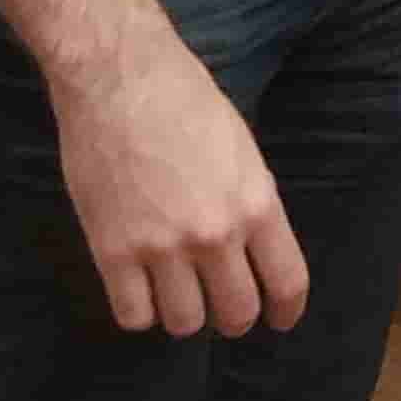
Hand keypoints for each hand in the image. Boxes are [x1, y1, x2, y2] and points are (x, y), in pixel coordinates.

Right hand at [52, 37, 307, 336]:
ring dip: (183, 313)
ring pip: (184, 323)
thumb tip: (255, 246)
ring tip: (176, 291)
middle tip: (220, 304)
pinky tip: (139, 288)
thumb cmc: (184, 100)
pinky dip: (139, 310)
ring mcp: (162, 247)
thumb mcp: (242, 149)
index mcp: (256, 204)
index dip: (286, 310)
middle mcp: (215, 234)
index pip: (287, 282)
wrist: (119, 77)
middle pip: (236, 313)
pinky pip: (133, 315)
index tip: (279, 319)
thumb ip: (251, 202)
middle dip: (233, 316)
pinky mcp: (112, 251)